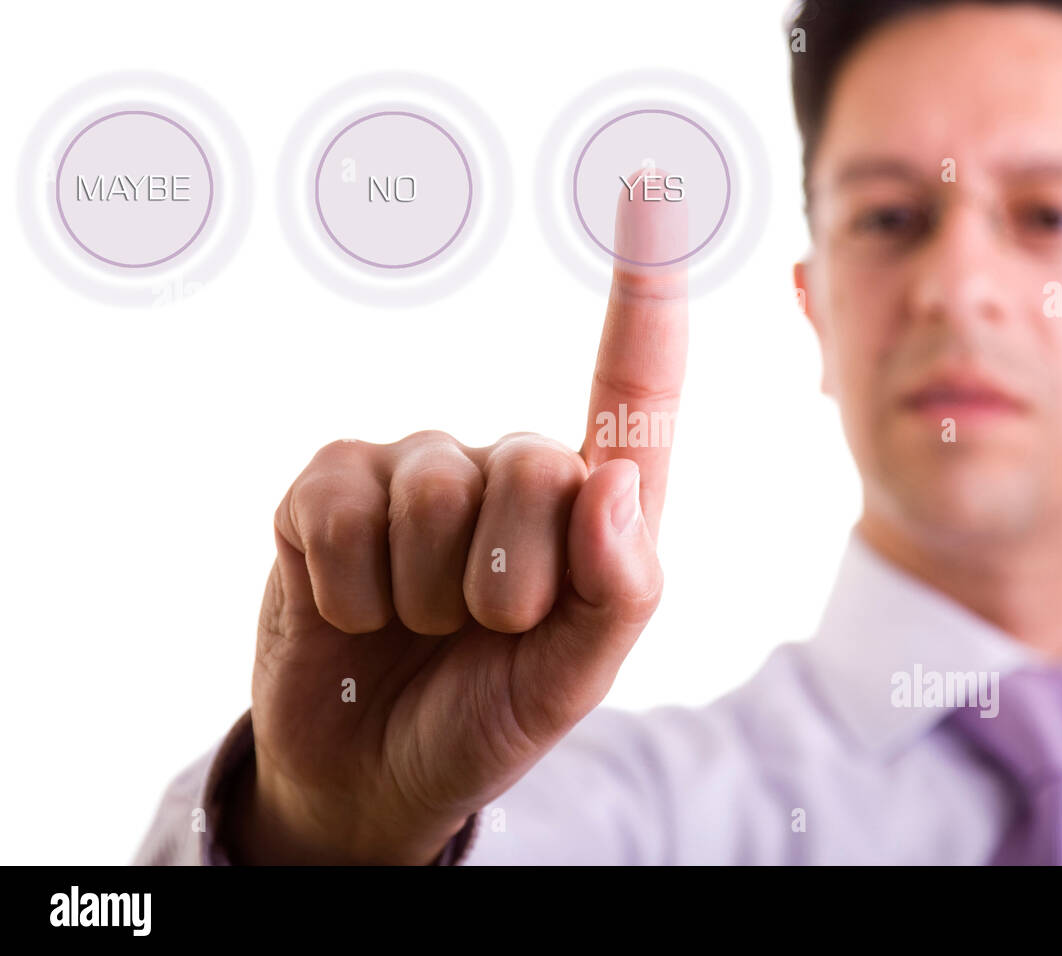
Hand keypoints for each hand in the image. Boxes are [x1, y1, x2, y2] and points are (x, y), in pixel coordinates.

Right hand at [227, 172, 688, 863]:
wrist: (375, 771)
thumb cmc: (492, 711)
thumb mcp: (580, 675)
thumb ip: (621, 587)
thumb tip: (615, 478)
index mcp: (588, 507)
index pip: (632, 390)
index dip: (644, 293)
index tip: (652, 186)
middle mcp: (507, 467)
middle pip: (533, 466)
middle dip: (508, 584)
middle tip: (483, 631)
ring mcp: (413, 469)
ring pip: (433, 493)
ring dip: (424, 596)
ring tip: (417, 626)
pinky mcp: (329, 487)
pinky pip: (340, 515)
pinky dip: (348, 592)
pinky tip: (352, 609)